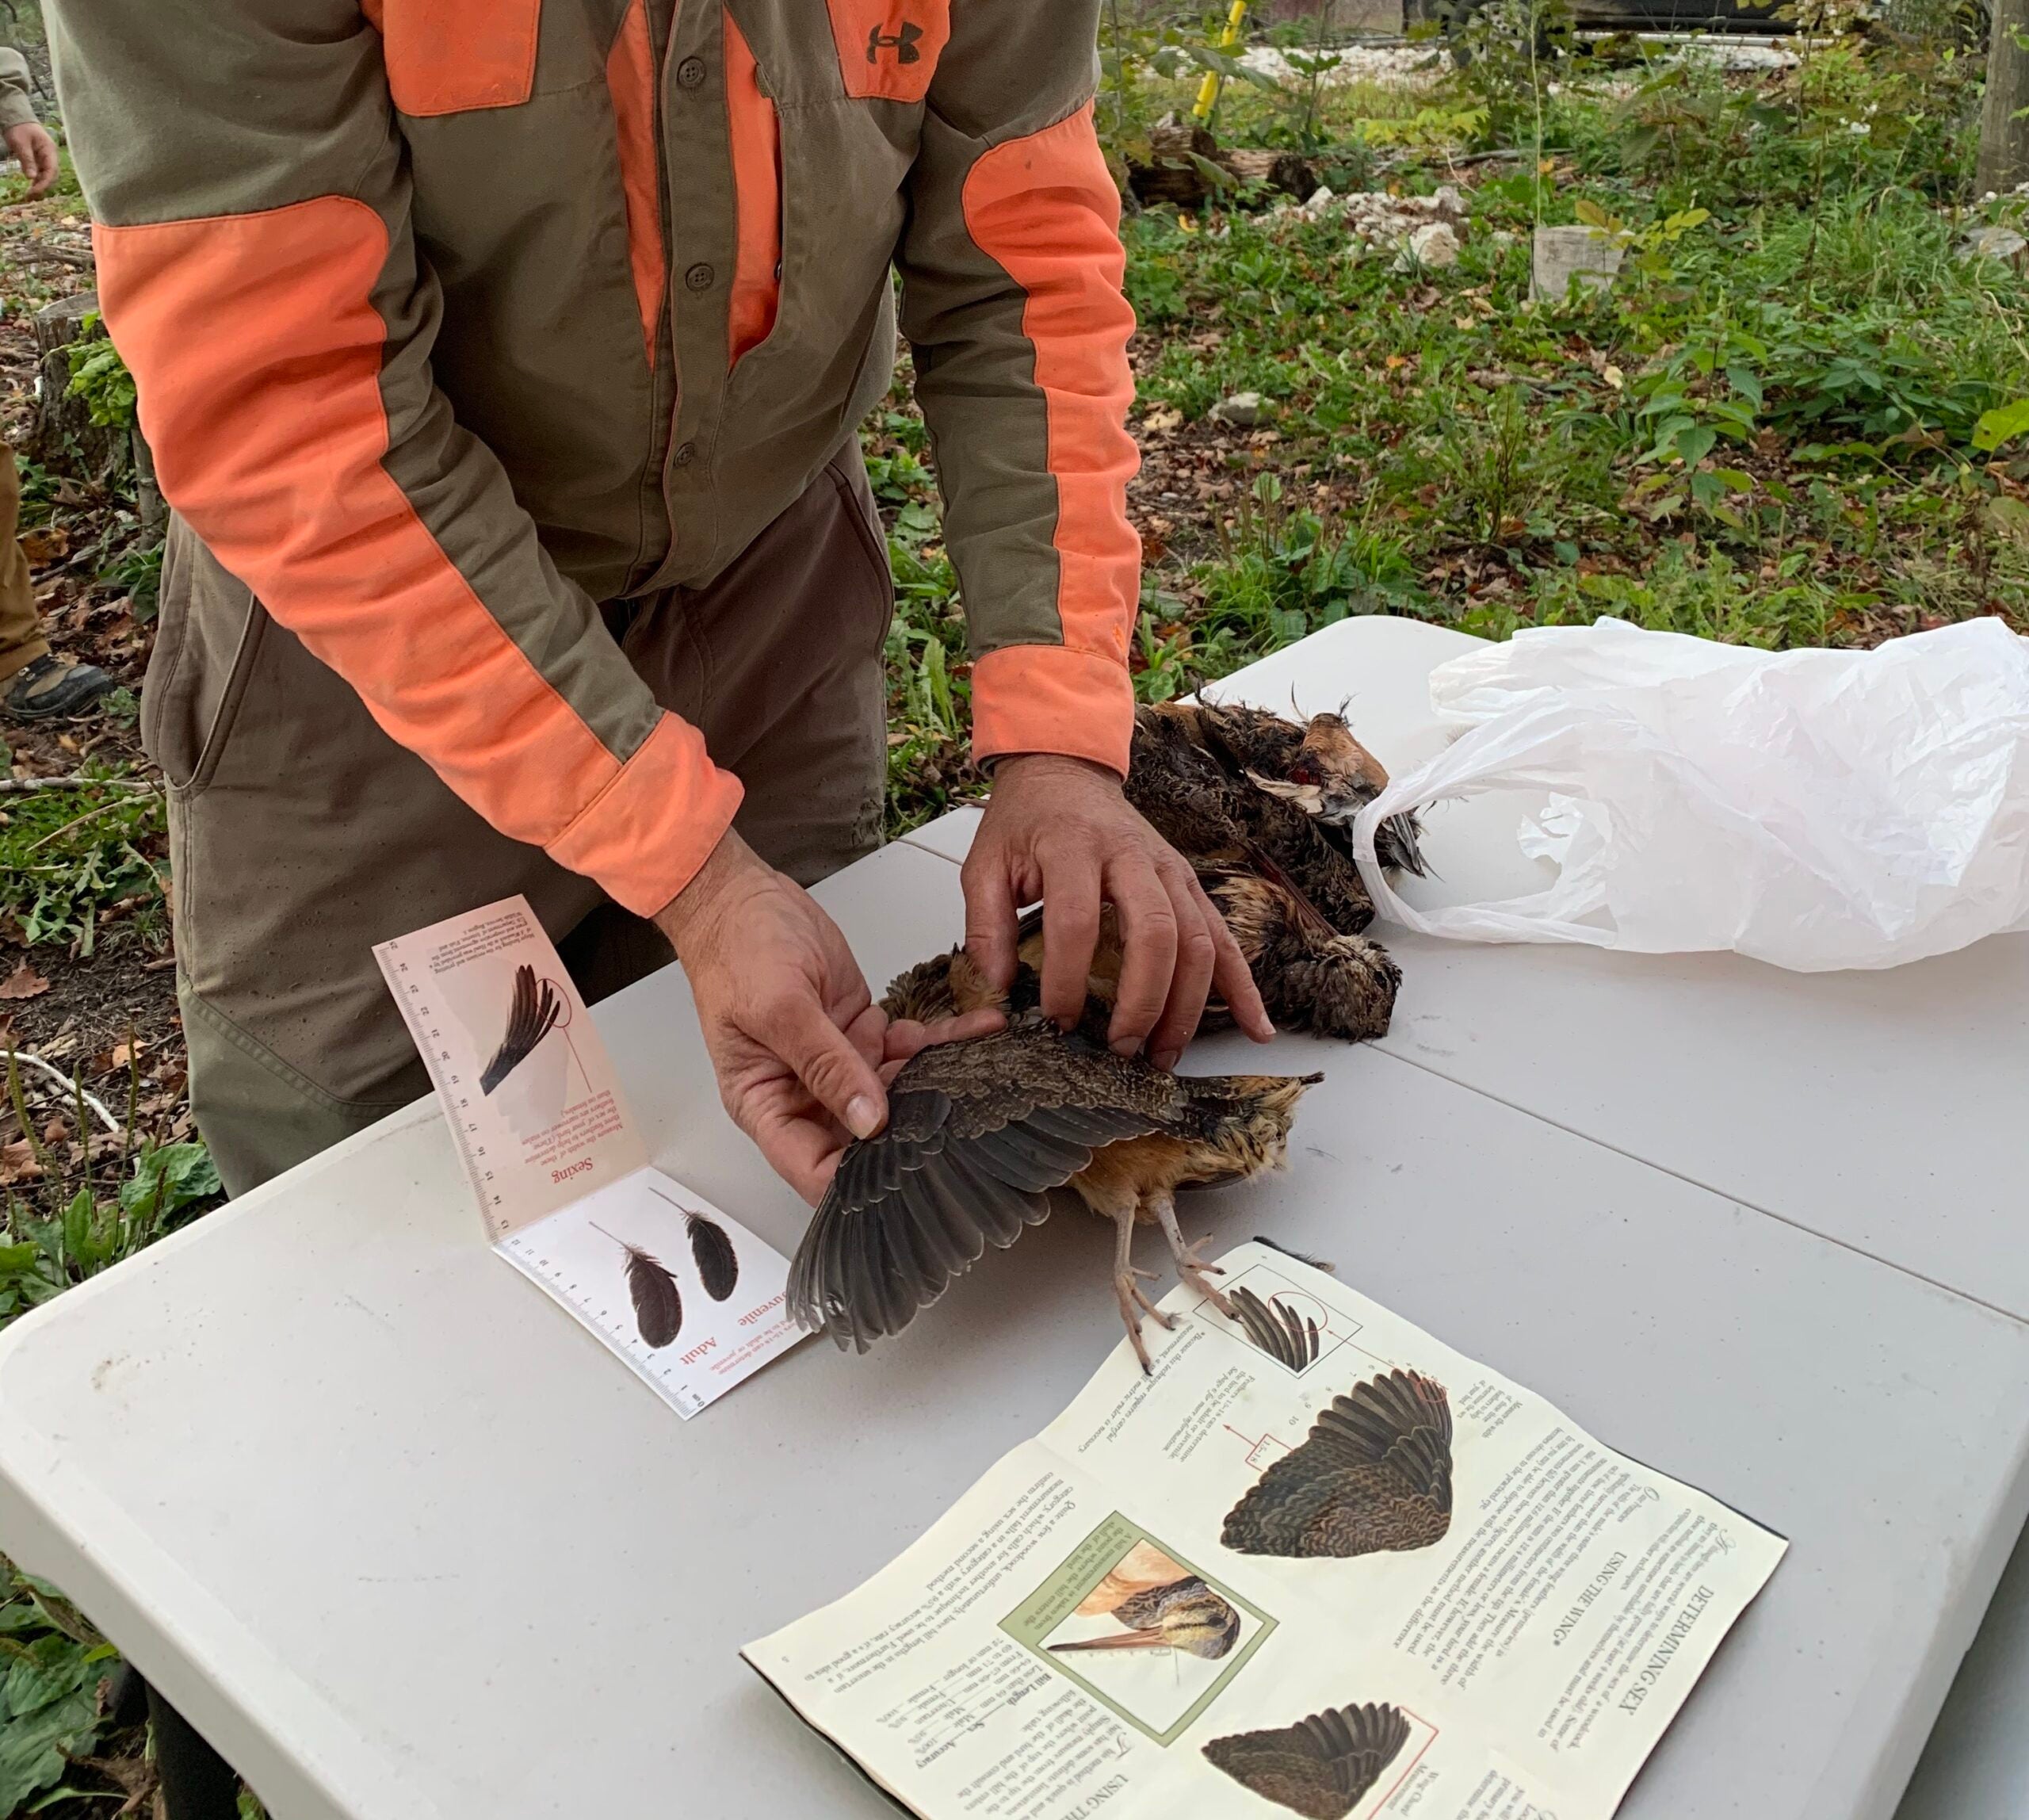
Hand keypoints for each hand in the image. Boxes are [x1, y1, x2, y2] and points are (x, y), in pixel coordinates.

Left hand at [4, 123, 56, 200]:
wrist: (16, 117)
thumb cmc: (19, 128)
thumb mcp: (21, 143)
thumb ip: (27, 160)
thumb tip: (31, 178)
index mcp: (49, 150)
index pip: (51, 170)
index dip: (45, 182)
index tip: (35, 191)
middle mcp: (50, 156)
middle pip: (51, 175)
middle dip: (42, 186)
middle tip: (30, 195)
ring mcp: (45, 157)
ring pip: (46, 175)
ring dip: (39, 184)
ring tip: (29, 194)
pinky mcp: (39, 159)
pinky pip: (40, 172)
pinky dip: (36, 180)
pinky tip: (30, 185)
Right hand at [657, 830, 1000, 1203]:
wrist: (744, 897)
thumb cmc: (736, 951)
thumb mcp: (780, 1009)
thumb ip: (826, 1065)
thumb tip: (869, 1121)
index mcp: (767, 1104)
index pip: (813, 1169)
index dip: (859, 1186)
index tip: (911, 1181)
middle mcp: (805, 1094)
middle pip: (864, 1140)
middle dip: (915, 1134)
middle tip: (968, 1127)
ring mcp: (838, 1065)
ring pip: (898, 1093)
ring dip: (940, 1083)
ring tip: (985, 1073)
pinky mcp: (863, 1033)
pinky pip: (909, 1048)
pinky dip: (943, 1041)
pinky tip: (979, 1031)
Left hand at [962, 753, 1273, 1069]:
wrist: (1065, 775)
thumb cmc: (1026, 822)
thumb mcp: (985, 864)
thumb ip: (986, 927)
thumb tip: (997, 991)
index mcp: (1073, 846)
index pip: (1077, 919)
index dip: (1068, 977)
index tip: (1057, 1019)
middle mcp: (1132, 855)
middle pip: (1155, 932)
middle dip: (1142, 1000)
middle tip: (1120, 1048)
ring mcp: (1170, 870)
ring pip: (1198, 941)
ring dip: (1186, 1006)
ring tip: (1161, 1054)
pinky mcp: (1190, 885)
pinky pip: (1226, 938)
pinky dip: (1243, 986)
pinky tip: (1254, 1026)